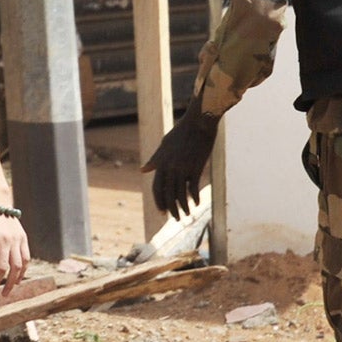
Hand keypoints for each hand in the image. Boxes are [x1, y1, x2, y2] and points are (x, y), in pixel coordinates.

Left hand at [142, 98, 221, 218]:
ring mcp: (183, 168)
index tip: (161, 212)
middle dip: (170, 209)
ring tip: (186, 215)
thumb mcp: (164, 145)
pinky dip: (194, 198)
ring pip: (180, 194)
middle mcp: (170, 168)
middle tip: (173, 218)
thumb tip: (142, 170)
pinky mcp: (196, 167)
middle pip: (168, 194)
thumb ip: (154, 160)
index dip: (158, 201)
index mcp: (161, 163)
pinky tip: (196, 204)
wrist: (198, 123)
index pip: (157, 188)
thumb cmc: (181, 133)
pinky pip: (193, 187)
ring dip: (183, 207)